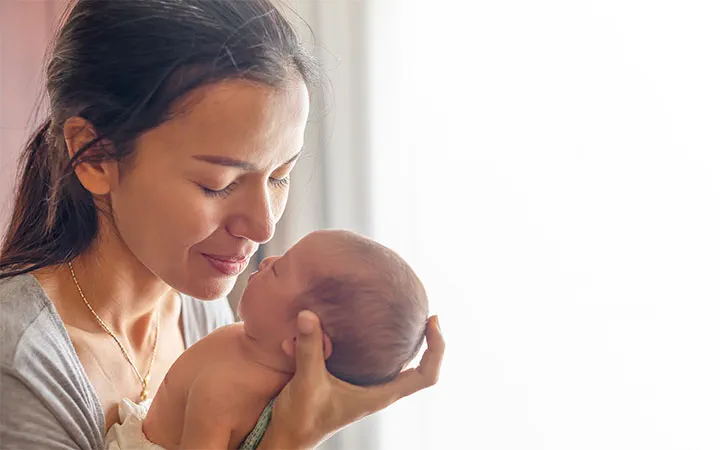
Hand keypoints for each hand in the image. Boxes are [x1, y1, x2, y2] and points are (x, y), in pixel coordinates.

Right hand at [257, 311, 444, 448]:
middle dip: (426, 341)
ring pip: (396, 363)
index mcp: (379, 395)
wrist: (287, 434)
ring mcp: (366, 386)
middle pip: (419, 368)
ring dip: (401, 341)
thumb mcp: (306, 381)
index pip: (425, 377)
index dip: (436, 350)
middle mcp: (378, 390)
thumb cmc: (302, 417)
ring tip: (404, 315)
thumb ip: (309, 349)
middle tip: (426, 315)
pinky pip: (371, 358)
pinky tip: (363, 325)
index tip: (432, 322)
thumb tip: (309, 315)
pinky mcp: (351, 380)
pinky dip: (373, 341)